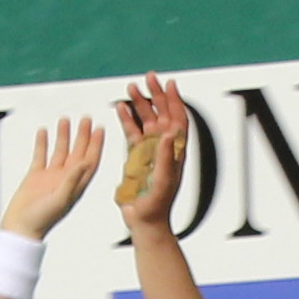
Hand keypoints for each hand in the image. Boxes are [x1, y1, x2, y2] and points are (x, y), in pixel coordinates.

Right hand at [0, 113, 106, 242]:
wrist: (20, 229)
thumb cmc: (41, 220)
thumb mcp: (60, 200)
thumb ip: (72, 181)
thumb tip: (83, 162)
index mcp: (76, 186)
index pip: (90, 161)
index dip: (96, 145)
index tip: (100, 128)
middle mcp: (66, 180)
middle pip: (78, 153)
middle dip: (83, 136)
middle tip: (87, 118)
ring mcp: (50, 178)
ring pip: (60, 151)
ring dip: (64, 136)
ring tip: (65, 120)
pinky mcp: (35, 177)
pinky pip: (40, 156)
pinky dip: (42, 143)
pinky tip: (43, 131)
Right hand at [113, 78, 192, 226]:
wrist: (144, 221)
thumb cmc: (156, 205)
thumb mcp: (162, 181)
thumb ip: (166, 157)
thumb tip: (170, 132)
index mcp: (175, 151)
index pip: (178, 119)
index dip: (175, 101)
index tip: (169, 84)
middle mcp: (164, 147)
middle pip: (162, 114)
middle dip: (156, 95)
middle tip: (148, 77)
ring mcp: (149, 150)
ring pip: (146, 120)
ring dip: (140, 103)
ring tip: (131, 87)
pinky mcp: (135, 157)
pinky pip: (131, 133)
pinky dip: (126, 119)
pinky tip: (120, 107)